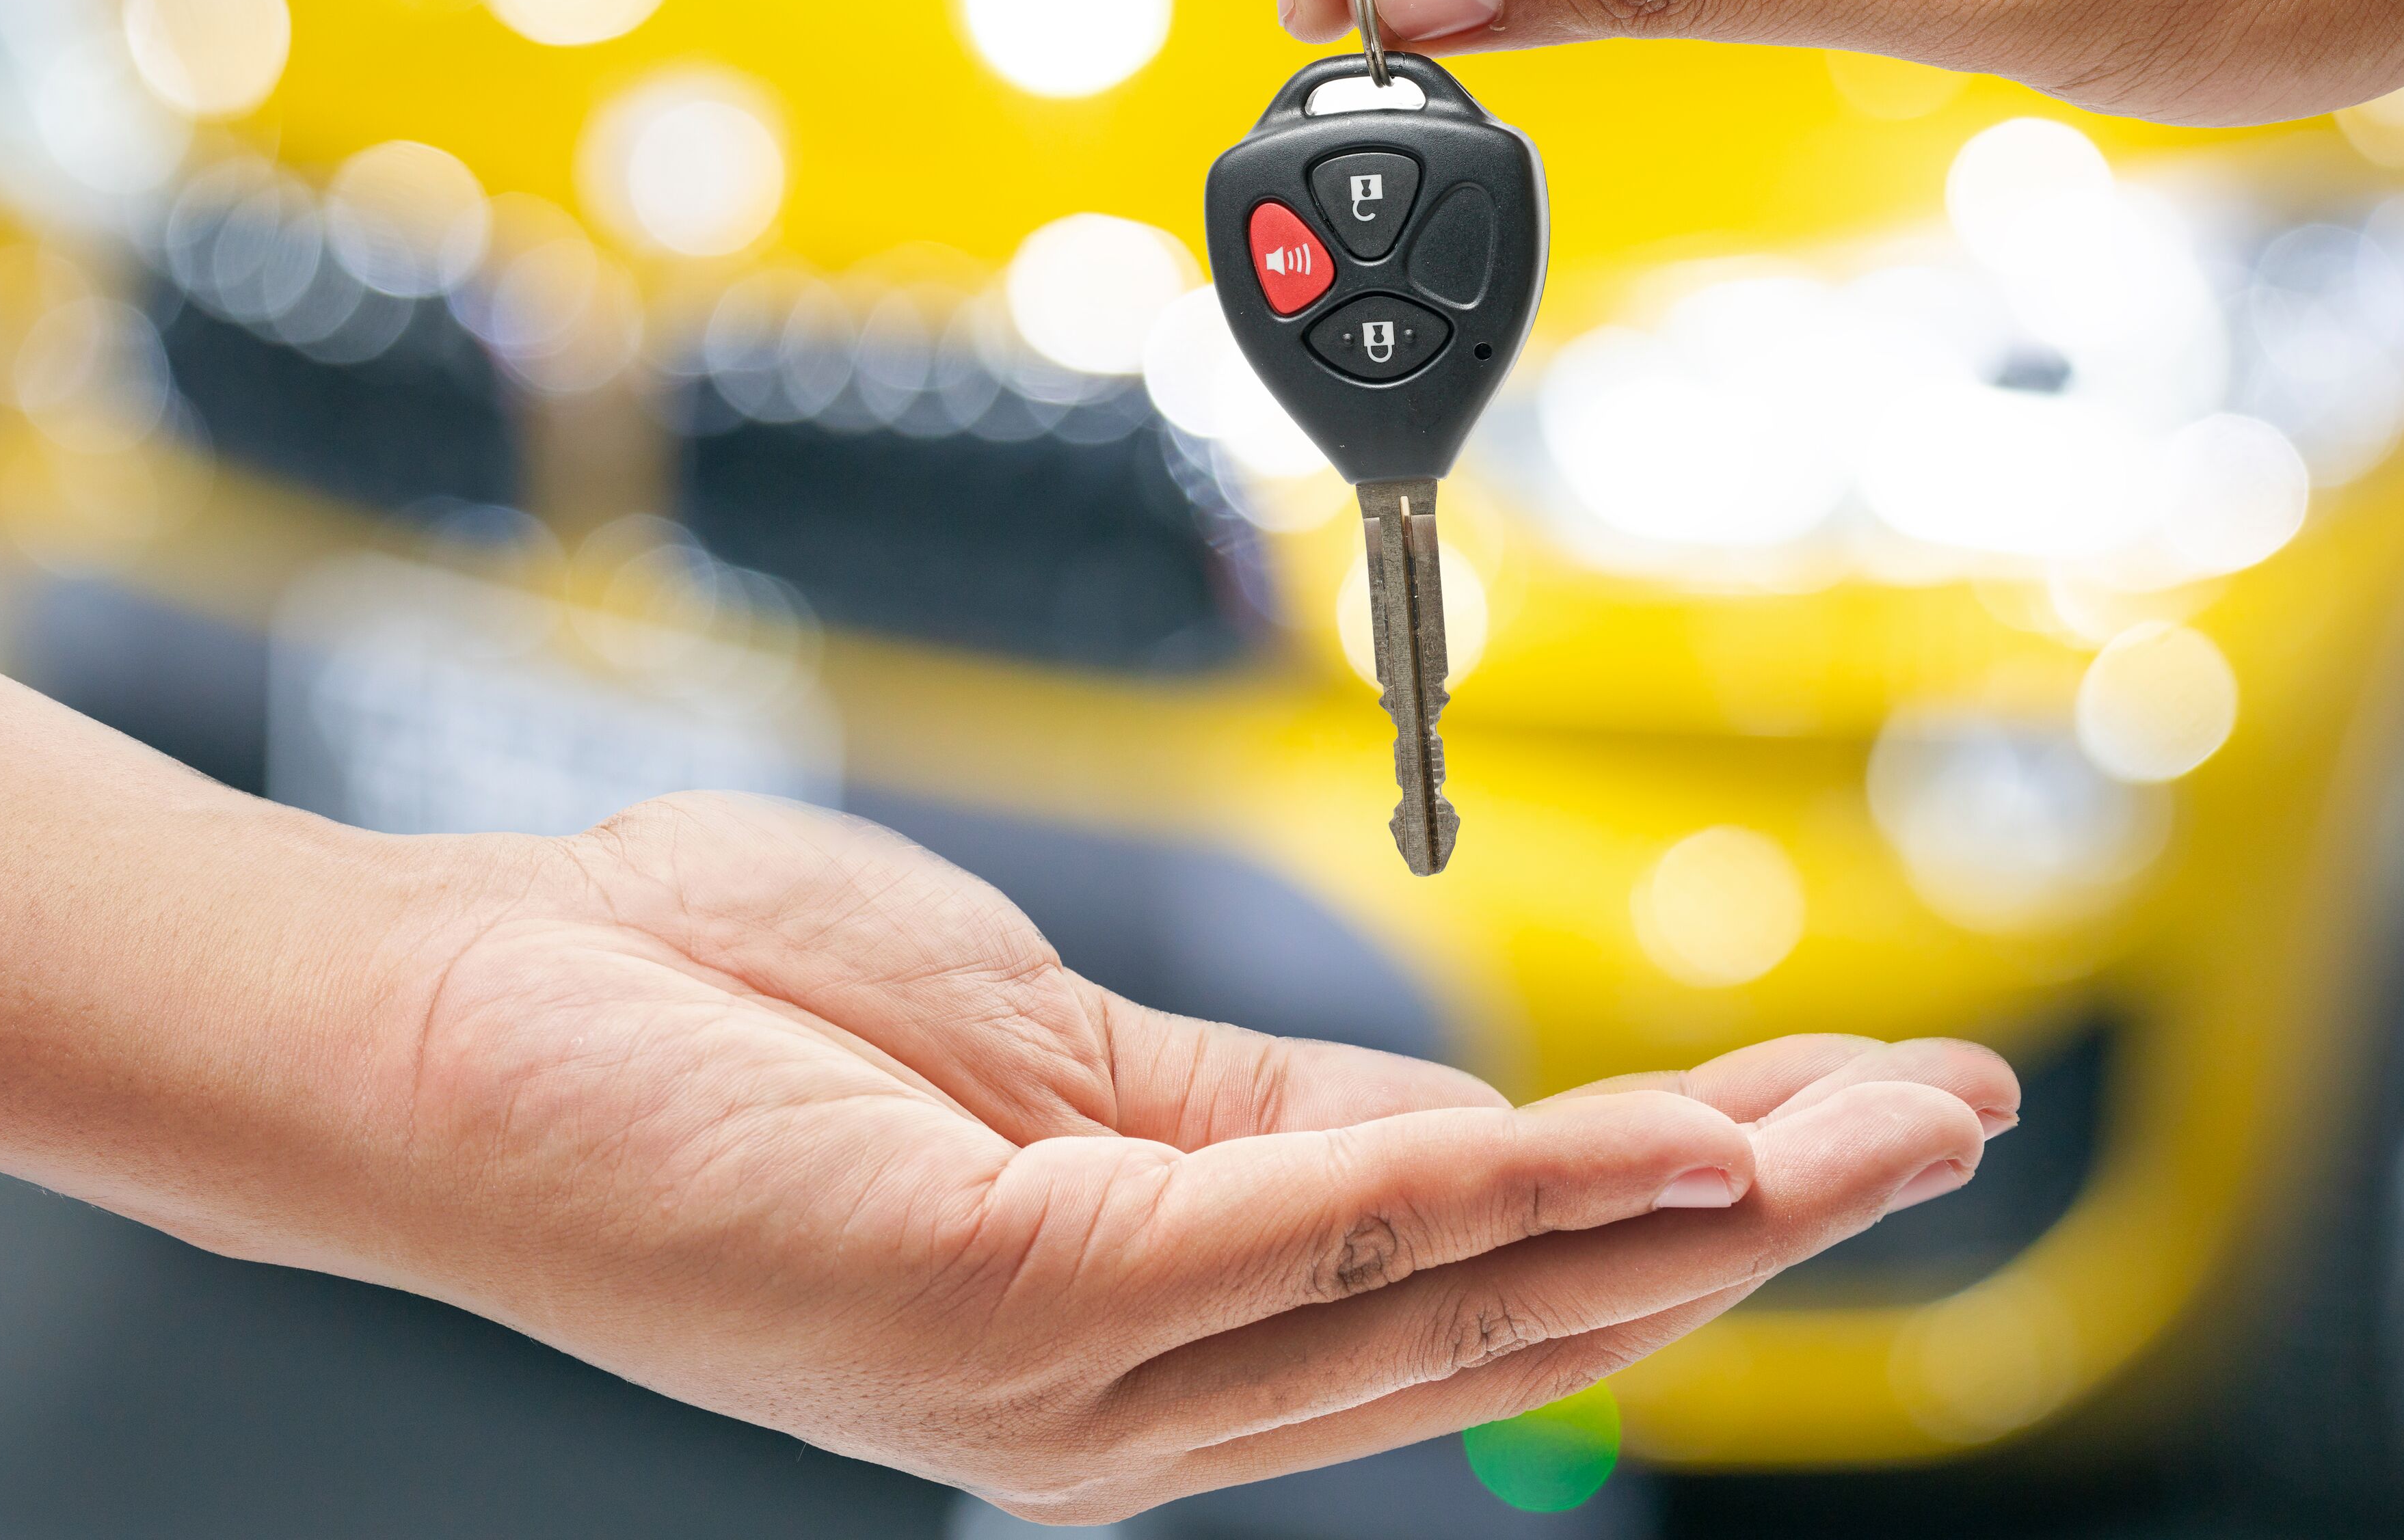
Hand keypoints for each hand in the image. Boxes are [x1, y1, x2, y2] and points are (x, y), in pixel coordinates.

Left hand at [372, 794, 2009, 1522]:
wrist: (459, 1017)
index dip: (1675, 1195)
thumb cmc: (716, 1011)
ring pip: (1445, 1287)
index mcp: (1148, 1315)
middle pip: (1501, 1307)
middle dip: (1742, 1217)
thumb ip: (1247, 1110)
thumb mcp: (1038, 1037)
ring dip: (1680, 1204)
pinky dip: (1504, 1187)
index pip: (1466, 1261)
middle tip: (1945, 1130)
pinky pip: (1308, 1236)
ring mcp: (1075, 1372)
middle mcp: (1132, 1392)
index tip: (1850, 1113)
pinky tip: (1651, 1144)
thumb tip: (1459, 1120)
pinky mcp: (1012, 1297)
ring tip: (1865, 1131)